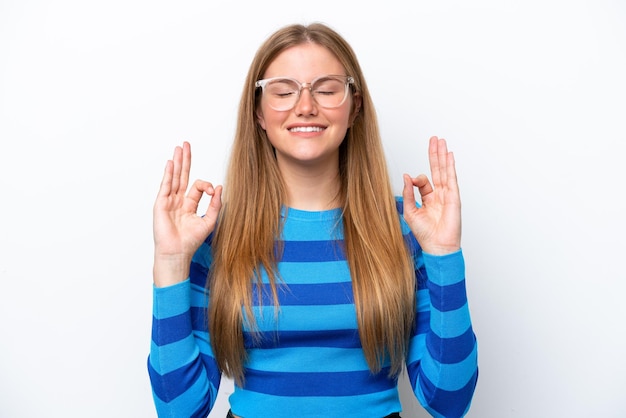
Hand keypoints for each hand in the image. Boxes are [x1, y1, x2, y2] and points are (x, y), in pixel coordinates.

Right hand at [152, 141, 221, 286]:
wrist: (177, 252)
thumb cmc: (191, 241)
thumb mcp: (209, 221)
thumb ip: (216, 204)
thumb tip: (219, 187)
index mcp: (189, 204)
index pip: (197, 186)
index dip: (206, 185)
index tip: (211, 191)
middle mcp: (178, 201)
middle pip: (182, 175)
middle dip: (185, 160)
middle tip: (186, 144)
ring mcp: (168, 201)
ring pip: (174, 177)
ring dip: (176, 162)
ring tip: (179, 148)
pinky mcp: (161, 204)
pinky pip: (165, 186)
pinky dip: (168, 174)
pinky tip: (171, 163)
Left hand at [402, 136, 460, 254]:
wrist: (437, 247)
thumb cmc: (425, 234)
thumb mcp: (410, 211)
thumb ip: (408, 193)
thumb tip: (406, 176)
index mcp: (429, 199)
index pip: (424, 181)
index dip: (416, 178)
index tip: (411, 180)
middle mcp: (439, 195)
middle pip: (437, 170)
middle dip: (435, 154)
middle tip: (434, 139)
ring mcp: (448, 195)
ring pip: (445, 171)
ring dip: (443, 156)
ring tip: (441, 141)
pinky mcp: (454, 198)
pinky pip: (451, 179)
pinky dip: (450, 167)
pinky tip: (449, 156)